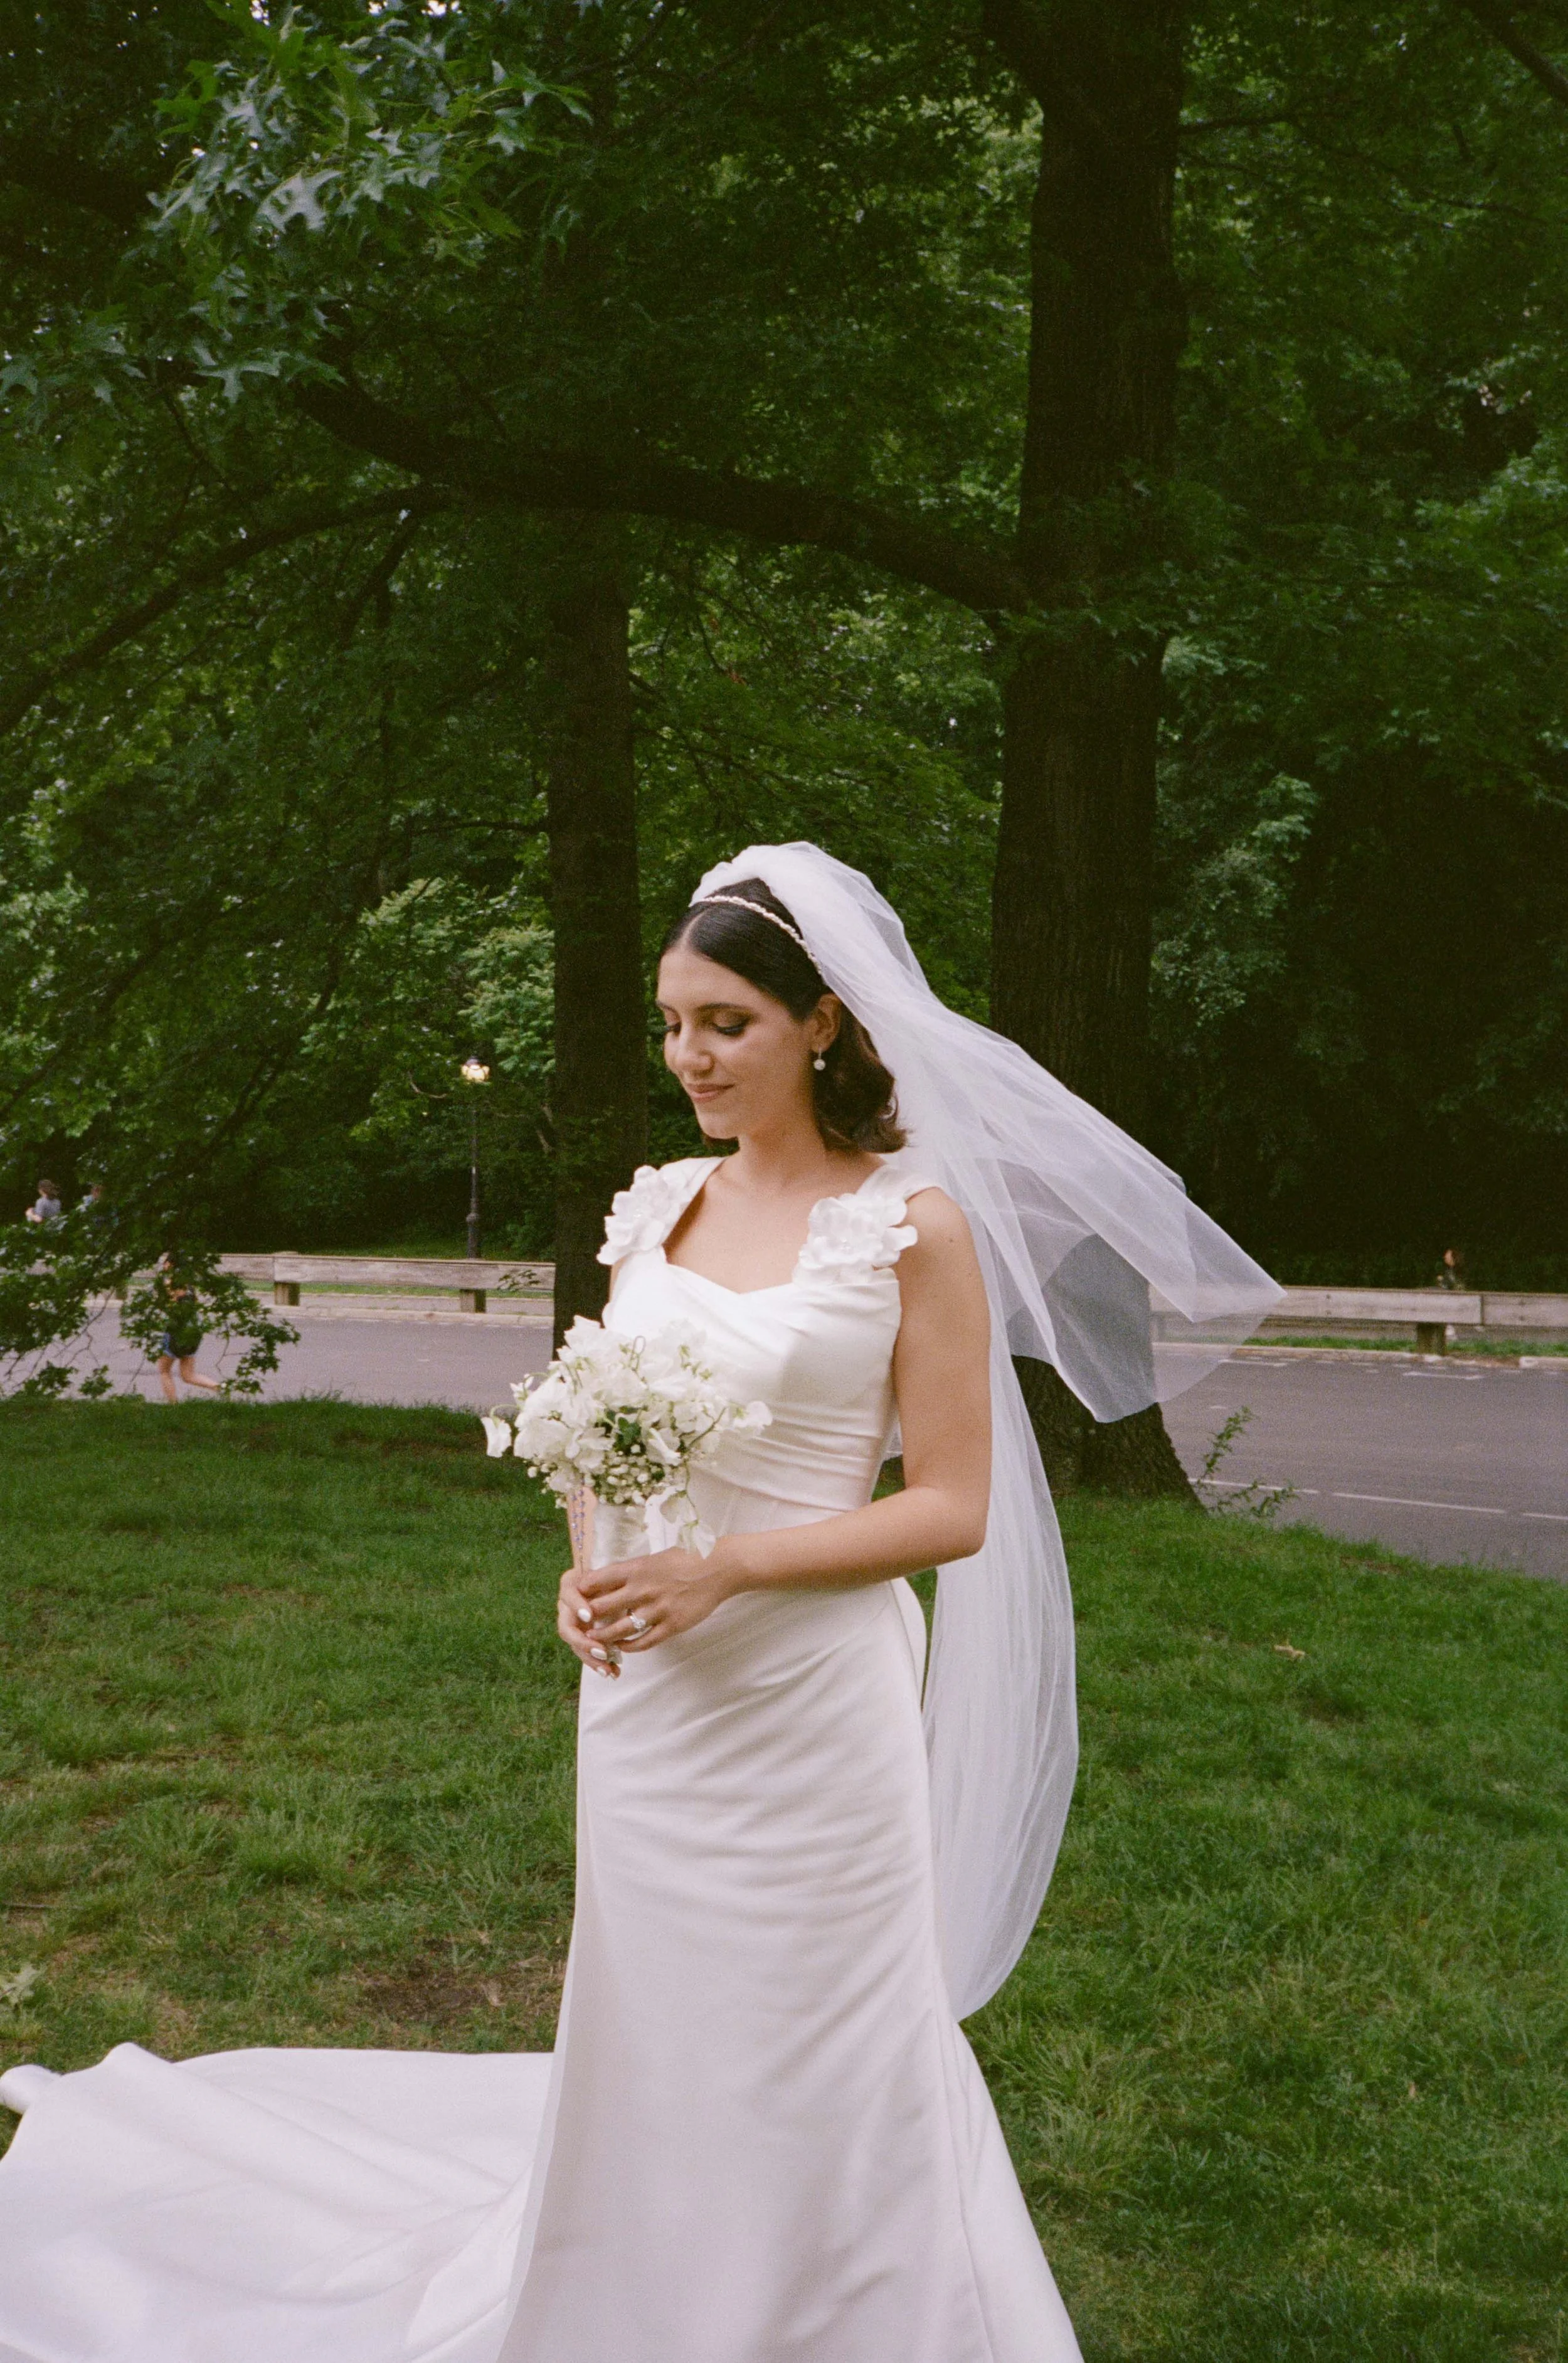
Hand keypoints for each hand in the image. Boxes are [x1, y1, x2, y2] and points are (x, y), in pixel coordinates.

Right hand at [557, 1566, 621, 1679]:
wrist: (615, 1582)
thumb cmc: (613, 1576)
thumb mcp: (610, 1574)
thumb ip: (605, 1581)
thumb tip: (604, 1598)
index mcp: (570, 1587)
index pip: (568, 1595)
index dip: (577, 1606)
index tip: (590, 1616)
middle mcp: (566, 1607)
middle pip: (567, 1629)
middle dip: (584, 1643)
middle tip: (602, 1653)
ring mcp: (574, 1624)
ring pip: (577, 1646)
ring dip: (592, 1660)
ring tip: (609, 1672)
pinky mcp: (584, 1637)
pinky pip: (587, 1653)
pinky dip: (600, 1663)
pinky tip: (613, 1673)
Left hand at [576, 1545, 730, 1656]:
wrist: (719, 1568)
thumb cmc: (686, 1559)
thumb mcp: (654, 1558)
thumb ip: (632, 1571)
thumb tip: (607, 1580)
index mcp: (636, 1568)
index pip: (596, 1580)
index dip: (582, 1592)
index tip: (576, 1599)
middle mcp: (642, 1589)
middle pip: (602, 1608)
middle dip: (588, 1619)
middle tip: (581, 1625)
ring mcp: (657, 1609)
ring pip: (619, 1630)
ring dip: (604, 1638)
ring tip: (596, 1641)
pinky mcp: (672, 1625)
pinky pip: (644, 1642)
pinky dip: (629, 1647)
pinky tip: (623, 1647)